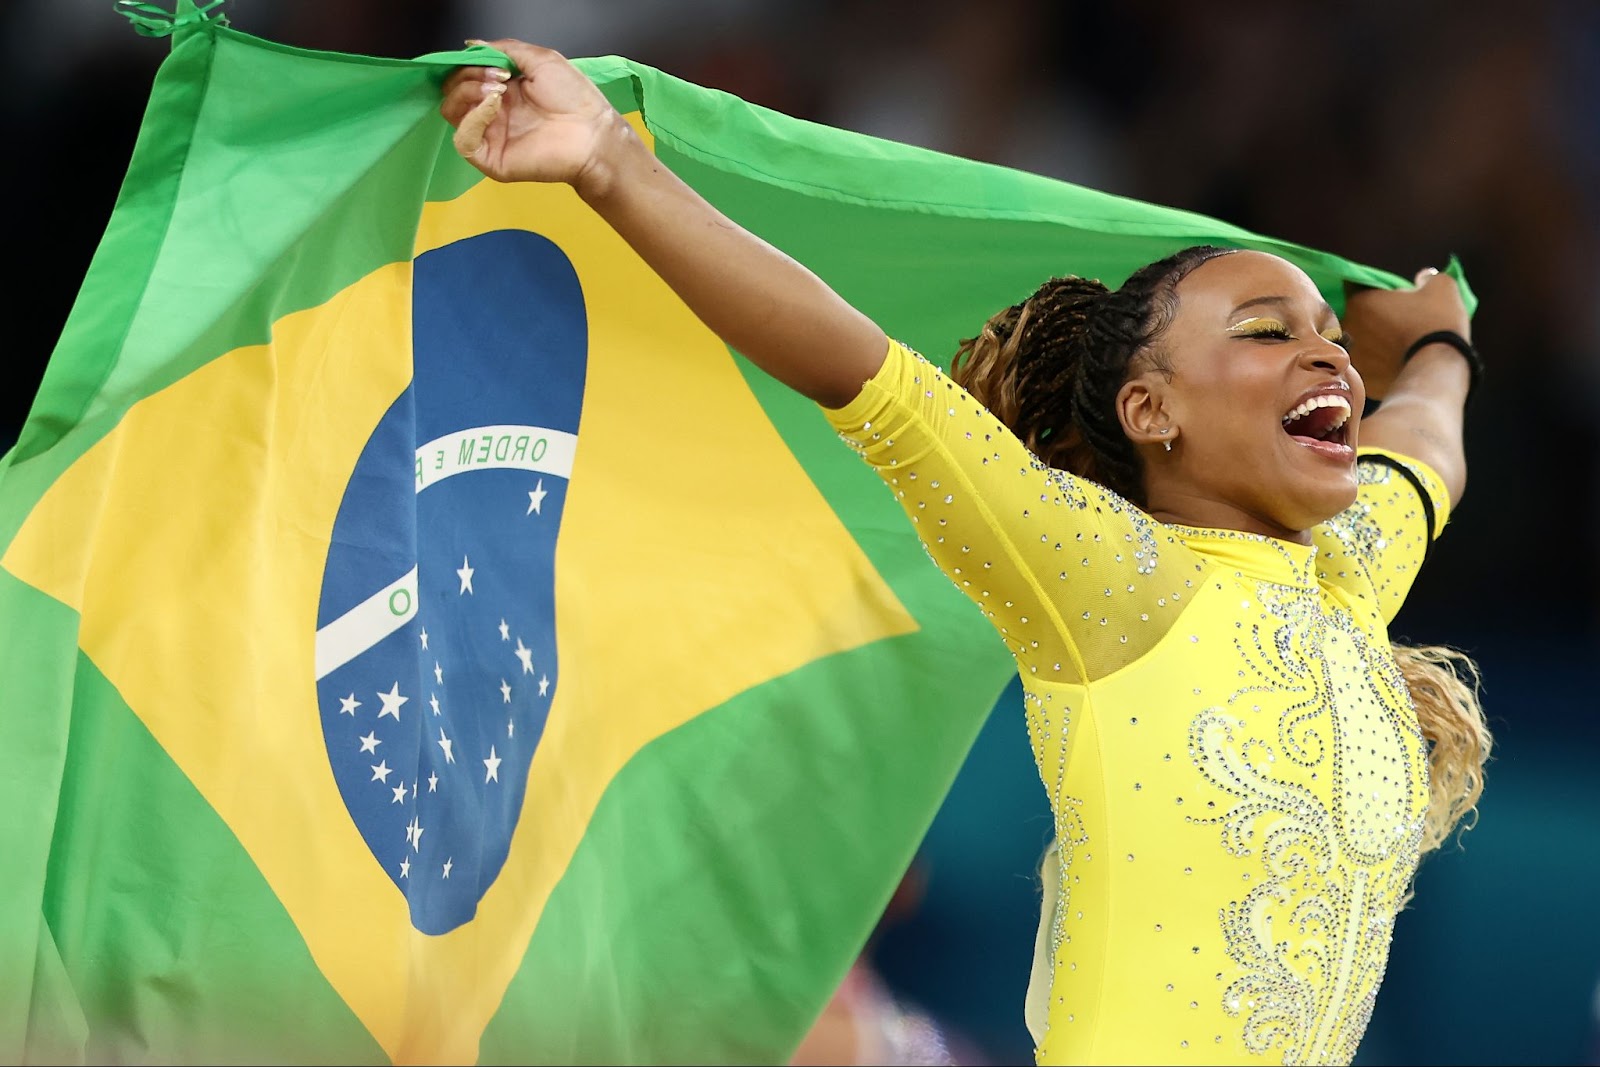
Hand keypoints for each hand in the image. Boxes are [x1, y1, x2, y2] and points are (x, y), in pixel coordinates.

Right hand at [439, 39, 621, 194]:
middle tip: (498, 76)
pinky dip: (471, 117)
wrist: (591, 134)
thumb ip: (504, 49)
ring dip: (467, 92)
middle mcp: (493, 112)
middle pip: (454, 91)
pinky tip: (492, 107)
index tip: (487, 60)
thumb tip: (472, 45)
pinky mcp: (490, 158)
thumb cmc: (574, 98)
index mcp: (503, 90)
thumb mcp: (540, 59)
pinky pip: (463, 138)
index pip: (465, 75)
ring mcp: (489, 135)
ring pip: (452, 111)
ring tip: (496, 90)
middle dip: (468, 75)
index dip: (468, 63)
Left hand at [1341, 267, 1470, 399]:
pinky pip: (1370, 366)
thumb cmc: (1437, 322)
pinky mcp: (1362, 379)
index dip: (1377, 290)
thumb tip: (1423, 278)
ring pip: (1362, 343)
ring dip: (1376, 341)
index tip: (1394, 297)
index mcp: (1360, 301)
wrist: (1438, 370)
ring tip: (1401, 344)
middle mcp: (1348, 328)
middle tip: (1400, 321)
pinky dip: (1381, 364)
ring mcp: (1352, 356)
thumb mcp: (1441, 287)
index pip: (1359, 287)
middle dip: (1374, 316)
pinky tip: (1399, 362)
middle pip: (1358, 316)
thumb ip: (1428, 278)